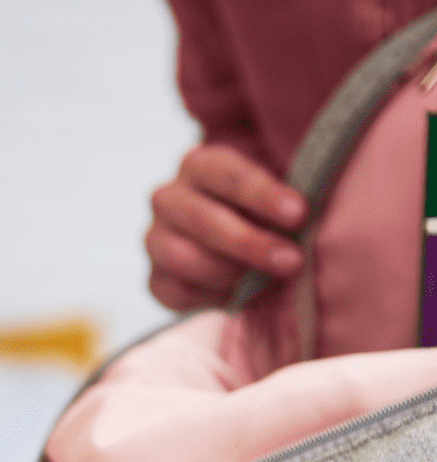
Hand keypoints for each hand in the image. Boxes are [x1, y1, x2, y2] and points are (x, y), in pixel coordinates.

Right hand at [146, 144, 307, 311]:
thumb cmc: (264, 215)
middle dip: (250, 243)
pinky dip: (211, 297)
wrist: (236, 252)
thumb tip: (306, 221)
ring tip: (268, 283)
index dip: (262, 194)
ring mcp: (155, 239)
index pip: (226, 173)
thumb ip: (284, 202)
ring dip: (230, 273)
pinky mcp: (155, 279)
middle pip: (203, 220)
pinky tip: (240, 296)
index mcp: (199, 165)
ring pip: (182, 258)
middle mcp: (168, 198)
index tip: (299, 214)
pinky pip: (176, 291)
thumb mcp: (277, 197)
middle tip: (292, 262)